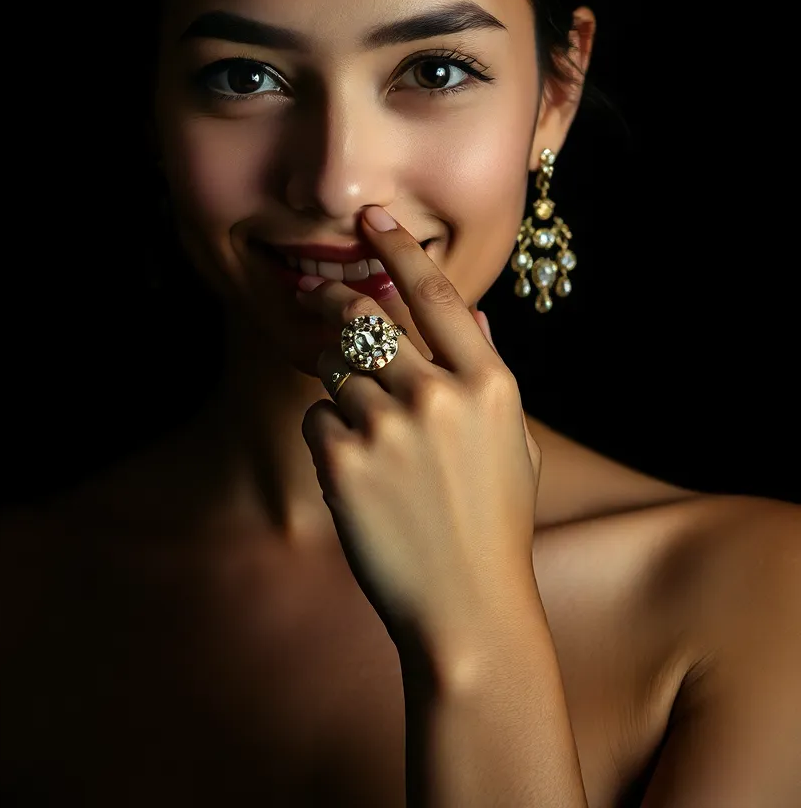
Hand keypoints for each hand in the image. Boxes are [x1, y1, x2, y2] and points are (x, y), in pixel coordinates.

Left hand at [297, 206, 541, 666]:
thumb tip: (476, 313)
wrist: (466, 608)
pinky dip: (329, 437)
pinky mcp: (343, 462)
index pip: (437, 294)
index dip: (399, 247)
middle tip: (313, 298)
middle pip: (365, 318)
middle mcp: (438, 395)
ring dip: (337, 386)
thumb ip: (490, 371)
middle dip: (332, 301)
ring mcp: (388, 427)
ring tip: (364, 430)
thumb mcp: (513, 442)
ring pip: (333, 369)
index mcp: (488, 384)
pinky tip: (357, 475)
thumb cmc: (494, 524)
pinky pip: (317, 420)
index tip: (372, 217)